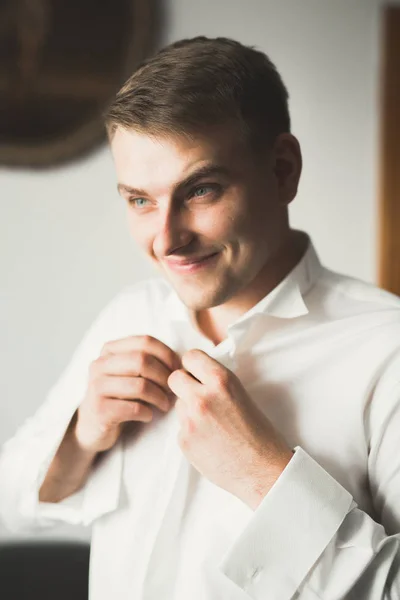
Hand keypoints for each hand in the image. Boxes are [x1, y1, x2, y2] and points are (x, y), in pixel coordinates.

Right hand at [75, 335, 180, 452]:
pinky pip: (133, 408)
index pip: (145, 341)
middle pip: (142, 361)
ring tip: (164, 404)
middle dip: (164, 376)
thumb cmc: (120, 396)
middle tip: (173, 390)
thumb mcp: (129, 373)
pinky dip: (147, 413)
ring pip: (140, 386)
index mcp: (110, 350)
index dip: (167, 354)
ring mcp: (96, 386)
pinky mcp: (99, 410)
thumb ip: (148, 360)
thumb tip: (182, 359)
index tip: (178, 370)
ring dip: (159, 397)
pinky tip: (148, 415)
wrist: (92, 426)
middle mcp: (100, 364)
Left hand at [168, 349, 292, 509]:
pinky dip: (191, 432)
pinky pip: (180, 427)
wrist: (262, 469)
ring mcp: (190, 420)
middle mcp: (202, 397)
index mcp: (221, 381)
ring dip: (188, 410)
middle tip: (196, 394)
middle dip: (183, 384)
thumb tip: (198, 374)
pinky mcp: (184, 440)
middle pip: (174, 378)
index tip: (196, 372)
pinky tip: (209, 440)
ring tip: (212, 424)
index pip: (190, 357)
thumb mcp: (241, 394)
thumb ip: (216, 382)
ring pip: (178, 404)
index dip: (192, 365)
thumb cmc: (259, 433)